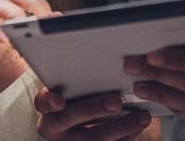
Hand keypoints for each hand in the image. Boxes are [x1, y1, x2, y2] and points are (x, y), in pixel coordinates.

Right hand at [0, 0, 56, 113]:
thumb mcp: (23, 61)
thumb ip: (36, 45)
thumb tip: (55, 25)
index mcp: (13, 24)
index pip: (29, 1)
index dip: (42, 6)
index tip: (55, 19)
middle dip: (31, 2)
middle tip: (40, 21)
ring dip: (12, 13)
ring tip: (21, 30)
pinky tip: (5, 40)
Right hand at [35, 88, 151, 139]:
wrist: (74, 133)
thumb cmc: (75, 103)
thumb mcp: (68, 93)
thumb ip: (74, 79)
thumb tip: (91, 52)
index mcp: (47, 110)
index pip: (42, 103)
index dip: (49, 101)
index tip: (58, 100)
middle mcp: (56, 130)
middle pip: (71, 119)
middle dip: (93, 109)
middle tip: (116, 101)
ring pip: (95, 138)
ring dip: (122, 127)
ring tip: (142, 116)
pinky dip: (128, 136)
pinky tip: (140, 125)